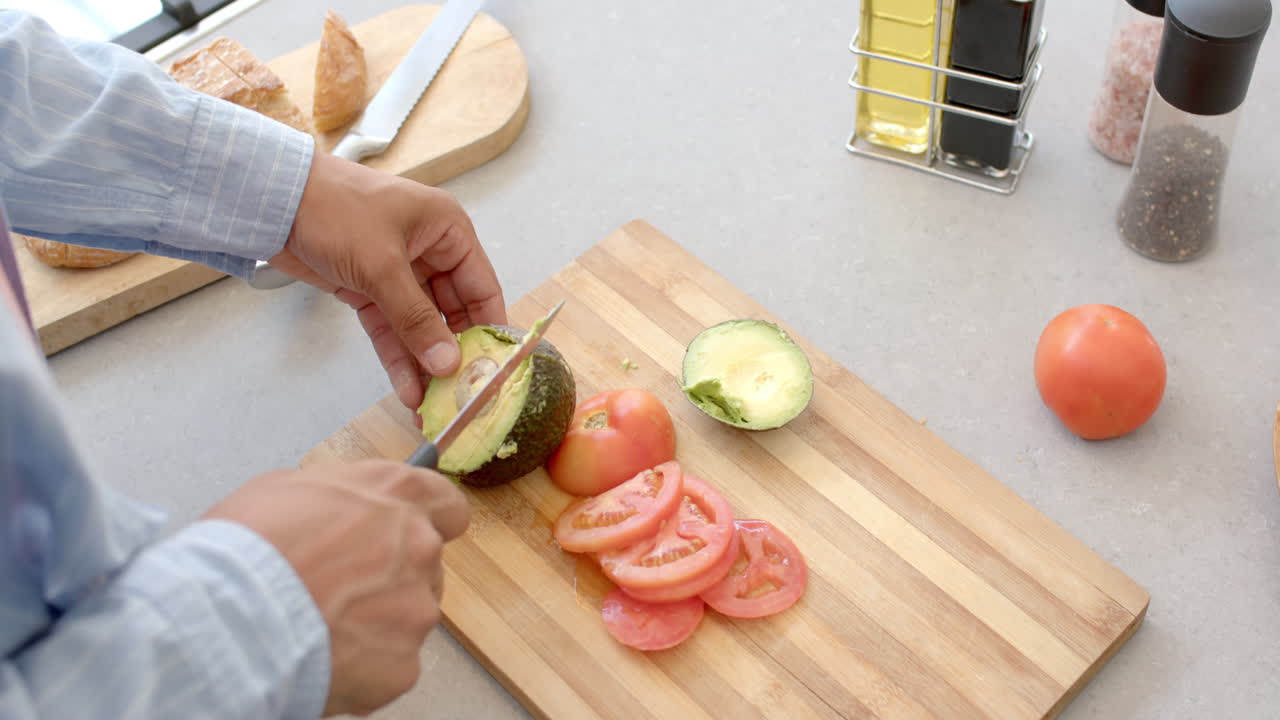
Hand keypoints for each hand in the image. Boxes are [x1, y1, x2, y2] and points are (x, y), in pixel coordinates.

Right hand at [203, 460, 470, 716]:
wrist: (227, 618)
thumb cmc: (244, 550)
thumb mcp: (285, 489)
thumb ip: (338, 497)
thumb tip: (342, 508)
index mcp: (396, 494)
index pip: (447, 505)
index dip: (431, 521)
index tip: (414, 532)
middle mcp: (419, 546)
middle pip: (424, 565)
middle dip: (391, 576)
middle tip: (341, 589)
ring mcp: (416, 608)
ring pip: (409, 616)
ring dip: (377, 622)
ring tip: (320, 625)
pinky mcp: (404, 663)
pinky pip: (391, 664)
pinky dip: (363, 667)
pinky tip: (322, 657)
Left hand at [268, 151, 506, 416]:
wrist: (271, 198)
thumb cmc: (337, 211)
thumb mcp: (382, 265)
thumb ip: (417, 319)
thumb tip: (449, 364)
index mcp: (448, 231)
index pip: (482, 288)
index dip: (489, 330)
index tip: (495, 370)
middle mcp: (430, 253)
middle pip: (452, 313)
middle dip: (453, 355)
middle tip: (460, 398)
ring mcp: (398, 274)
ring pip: (420, 327)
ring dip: (424, 364)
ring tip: (431, 407)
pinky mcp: (369, 290)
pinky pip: (391, 329)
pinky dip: (397, 357)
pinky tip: (407, 389)